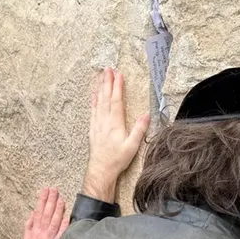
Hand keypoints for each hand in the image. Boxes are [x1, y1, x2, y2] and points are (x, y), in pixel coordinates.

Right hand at [21, 188, 67, 238]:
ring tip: (61, 199)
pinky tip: (67, 216)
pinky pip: (61, 234)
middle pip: (47, 213)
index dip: (42, 199)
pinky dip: (63, 225)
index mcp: (34, 229)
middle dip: (50, 200)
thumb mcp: (25, 237)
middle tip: (54, 189)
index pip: (38, 210)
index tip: (45, 190)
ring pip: (54, 221)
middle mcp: (42, 232)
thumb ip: (29, 224)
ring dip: (58, 210)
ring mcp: (49, 238)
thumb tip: (33, 212)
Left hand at [83, 67, 149, 202]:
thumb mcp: (132, 146)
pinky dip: (94, 101)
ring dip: (101, 88)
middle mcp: (105, 121)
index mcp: (115, 123)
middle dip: (108, 82)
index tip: (119, 74)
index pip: (117, 100)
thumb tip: (146, 115)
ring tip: (101, 76)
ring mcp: (98, 124)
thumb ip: (139, 129)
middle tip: (108, 68)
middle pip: (106, 97)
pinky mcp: (93, 129)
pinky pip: (93, 111)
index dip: (118, 87)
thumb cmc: (117, 159)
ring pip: (99, 102)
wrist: (101, 170)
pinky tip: (94, 94)